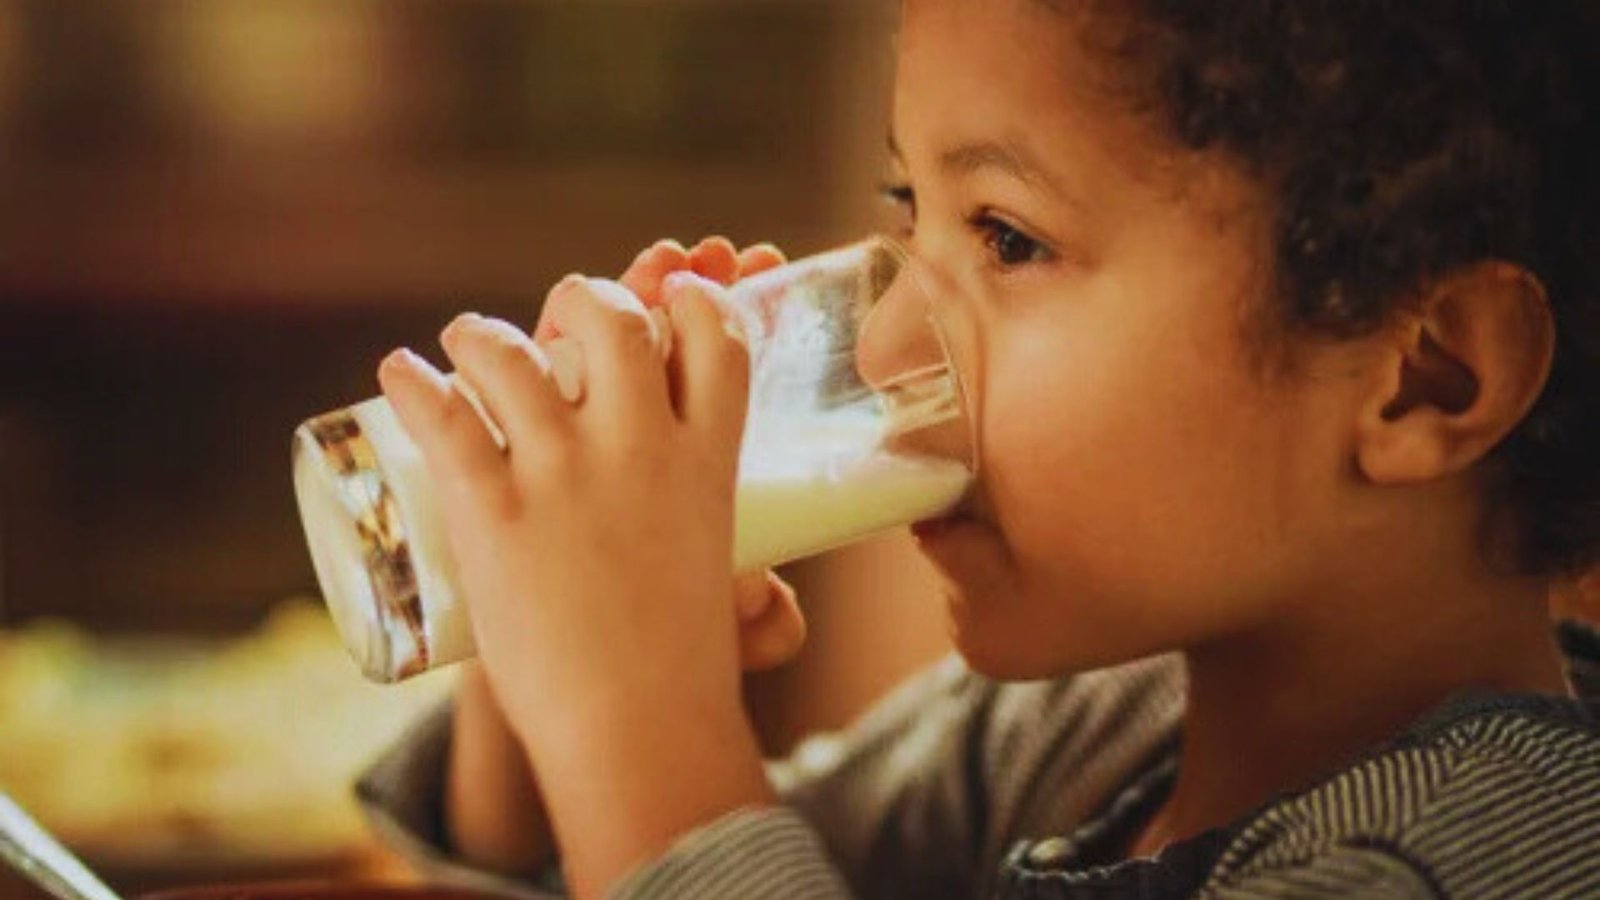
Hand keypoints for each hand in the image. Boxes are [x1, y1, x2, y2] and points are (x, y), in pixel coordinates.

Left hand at [378, 236, 791, 897]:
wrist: (636, 731)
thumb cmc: (683, 676)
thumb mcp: (725, 594)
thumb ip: (748, 586)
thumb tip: (772, 606)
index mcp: (708, 462)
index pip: (716, 338)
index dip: (693, 300)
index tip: (669, 296)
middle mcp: (642, 449)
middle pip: (616, 321)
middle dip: (586, 297)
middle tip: (560, 313)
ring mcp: (566, 474)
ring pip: (516, 356)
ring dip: (481, 334)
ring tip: (463, 341)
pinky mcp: (496, 511)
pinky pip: (445, 419)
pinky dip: (413, 384)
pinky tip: (396, 373)